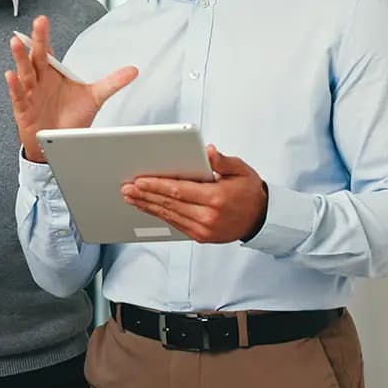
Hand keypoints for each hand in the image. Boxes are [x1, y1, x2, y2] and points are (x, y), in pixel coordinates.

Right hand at [5, 15, 137, 162]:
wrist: (61, 142)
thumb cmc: (72, 117)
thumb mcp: (95, 97)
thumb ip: (112, 82)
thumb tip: (133, 70)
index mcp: (53, 72)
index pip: (48, 50)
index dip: (44, 36)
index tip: (42, 20)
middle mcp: (40, 79)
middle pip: (37, 56)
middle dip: (36, 40)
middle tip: (37, 23)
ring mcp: (31, 93)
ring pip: (24, 72)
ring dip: (20, 57)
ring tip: (16, 43)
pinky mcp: (24, 109)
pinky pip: (18, 95)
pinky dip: (14, 86)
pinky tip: (11, 75)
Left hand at [121, 146, 268, 242]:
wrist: (261, 219)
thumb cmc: (249, 191)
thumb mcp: (241, 170)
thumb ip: (223, 161)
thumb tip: (209, 151)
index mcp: (216, 198)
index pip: (179, 190)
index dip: (157, 185)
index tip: (139, 180)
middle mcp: (208, 217)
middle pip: (170, 204)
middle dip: (145, 195)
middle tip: (126, 188)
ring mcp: (203, 230)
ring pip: (169, 216)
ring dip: (147, 206)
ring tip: (130, 197)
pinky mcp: (200, 236)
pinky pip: (175, 224)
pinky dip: (159, 214)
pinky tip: (147, 207)